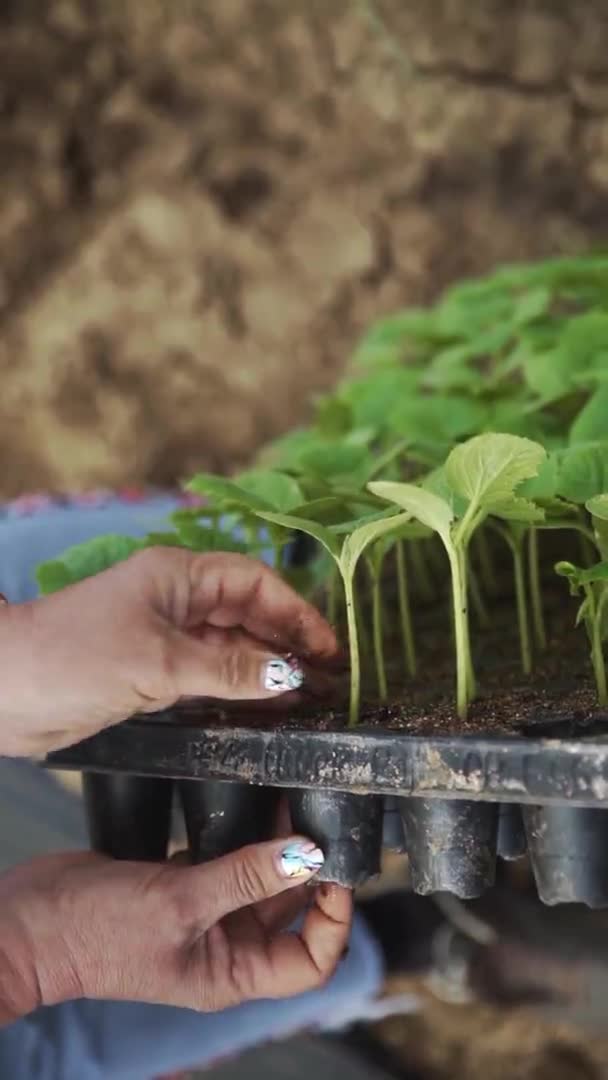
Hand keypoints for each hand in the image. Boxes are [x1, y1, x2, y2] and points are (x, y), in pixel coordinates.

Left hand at [0, 548, 337, 755]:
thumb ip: (229, 667)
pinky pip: (209, 675)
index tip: (330, 649)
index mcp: (178, 576)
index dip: (297, 613)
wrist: (2, 690)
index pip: (254, 584)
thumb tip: (290, 676)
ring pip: (231, 647)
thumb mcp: (159, 663)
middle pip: (248, 614)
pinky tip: (264, 710)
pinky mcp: (152, 672)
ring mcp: (164, 637)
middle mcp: (176, 601)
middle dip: (288, 643)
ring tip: (308, 699)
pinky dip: (238, 689)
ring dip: (267, 669)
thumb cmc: (74, 658)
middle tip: (329, 680)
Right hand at [0, 836, 351, 1024]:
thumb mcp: (180, 903)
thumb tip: (309, 856)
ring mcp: (203, 912)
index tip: (337, 868)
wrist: (29, 920)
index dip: (334, 919)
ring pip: (260, 877)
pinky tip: (253, 801)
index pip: (310, 961)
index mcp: (232, 972)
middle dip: (310, 867)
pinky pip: (227, 857)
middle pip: (291, 911)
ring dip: (279, 845)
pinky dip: (244, 834)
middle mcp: (225, 947)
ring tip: (294, 799)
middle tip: (321, 815)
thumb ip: (246, 876)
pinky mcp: (181, 881)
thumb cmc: (97, 931)